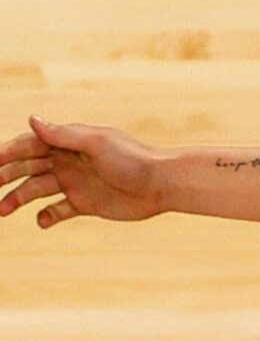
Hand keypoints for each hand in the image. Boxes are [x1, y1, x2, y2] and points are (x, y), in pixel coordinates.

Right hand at [0, 118, 167, 228]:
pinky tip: (41, 221)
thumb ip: (63, 134)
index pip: (29, 146)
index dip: (6, 154)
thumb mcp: (96, 144)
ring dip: (17, 198)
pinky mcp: (85, 203)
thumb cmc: (132, 159)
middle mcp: (68, 161)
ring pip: (36, 189)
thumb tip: (32, 119)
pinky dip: (46, 216)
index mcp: (69, 143)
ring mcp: (75, 182)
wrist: (163, 184)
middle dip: (5, 176)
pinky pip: (57, 210)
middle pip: (27, 167)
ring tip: (2, 210)